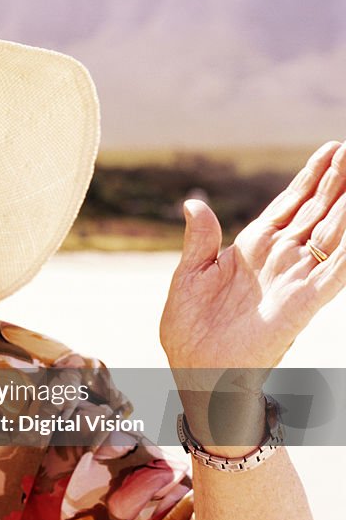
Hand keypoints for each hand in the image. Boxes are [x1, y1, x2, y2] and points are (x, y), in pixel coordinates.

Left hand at [161, 140, 345, 372]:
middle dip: (339, 180)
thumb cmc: (188, 328)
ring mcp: (295, 278)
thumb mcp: (188, 275)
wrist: (195, 370)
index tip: (332, 149)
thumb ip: (199, 239)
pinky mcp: (304, 303)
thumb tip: (195, 202)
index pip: (290, 204)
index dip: (311, 177)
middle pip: (318, 210)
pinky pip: (336, 272)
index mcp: (252, 248)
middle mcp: (279, 258)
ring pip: (333, 232)